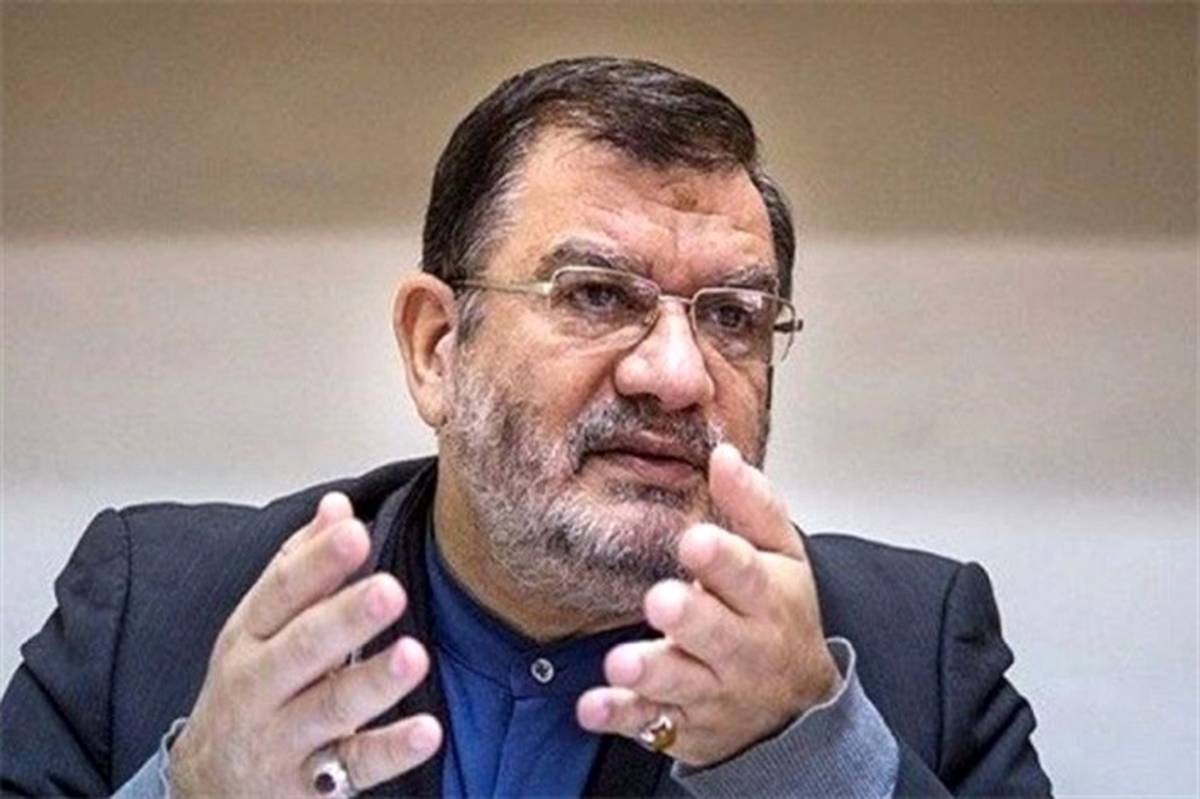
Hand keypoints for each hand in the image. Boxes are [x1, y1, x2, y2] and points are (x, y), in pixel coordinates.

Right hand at [169, 493, 442, 796]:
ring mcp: (282, 737)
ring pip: (331, 707)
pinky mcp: (308, 786)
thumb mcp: (261, 626)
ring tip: (414, 655)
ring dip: (374, 681)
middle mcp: (260, 685)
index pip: (282, 591)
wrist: (206, 787)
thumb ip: (301, 565)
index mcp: (250, 635)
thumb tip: (338, 504)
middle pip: (304, 646)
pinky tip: (428, 731)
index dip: (318, 561)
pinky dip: (390, 750)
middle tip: (390, 589)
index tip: (354, 531)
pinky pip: (354, 768)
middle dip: (347, 617)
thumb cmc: (249, 690)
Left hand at [577, 443, 838, 765]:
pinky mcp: (685, 724)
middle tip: (661, 601)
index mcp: (766, 598)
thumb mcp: (782, 557)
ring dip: (651, 671)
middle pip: (718, 633)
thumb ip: (752, 506)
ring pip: (682, 682)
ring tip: (621, 660)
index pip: (747, 574)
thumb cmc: (780, 616)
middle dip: (690, 618)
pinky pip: (650, 723)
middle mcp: (743, 647)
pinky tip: (591, 707)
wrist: (797, 709)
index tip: (695, 541)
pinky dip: (620, 716)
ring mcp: (713, 689)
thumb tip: (723, 454)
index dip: (722, 559)